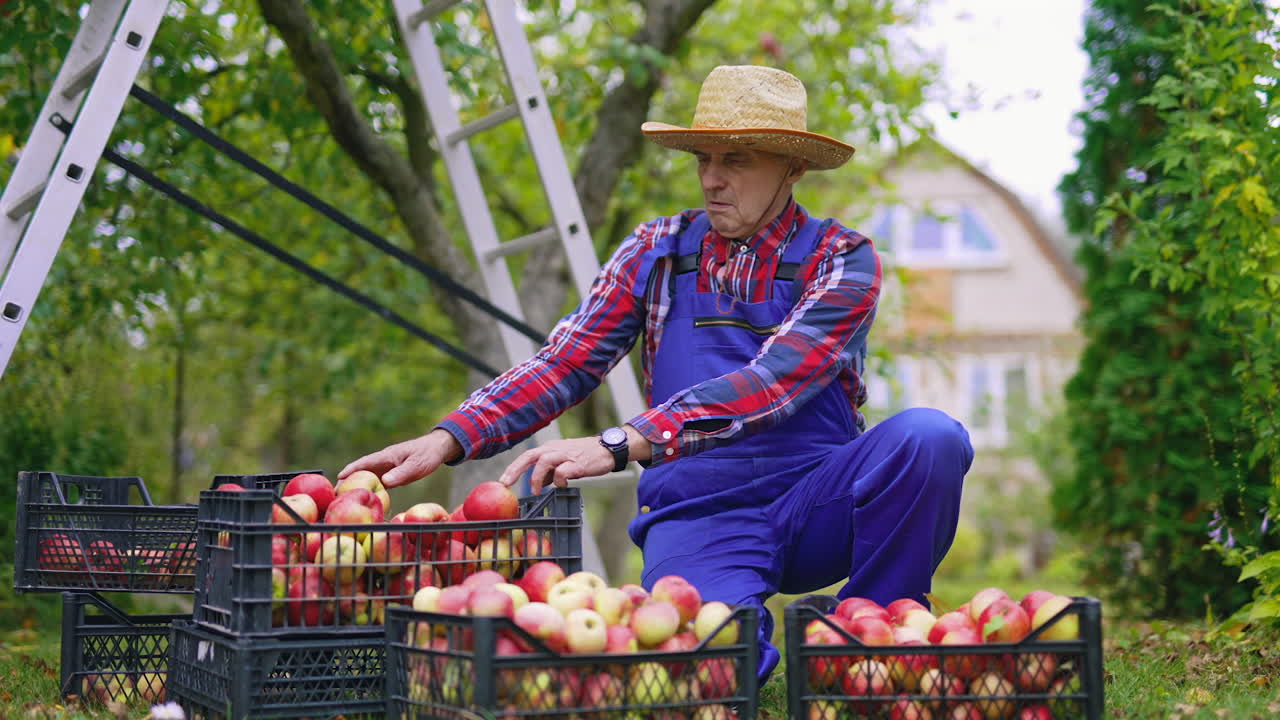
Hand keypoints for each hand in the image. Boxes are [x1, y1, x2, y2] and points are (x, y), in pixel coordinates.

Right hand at [339, 428, 462, 487]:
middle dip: (348, 480)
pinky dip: (370, 488)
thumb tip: (384, 482)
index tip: (338, 478)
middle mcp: (384, 461)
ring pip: (368, 476)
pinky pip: (378, 481)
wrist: (437, 448)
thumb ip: (402, 473)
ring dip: (357, 485)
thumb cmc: (427, 455)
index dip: (351, 470)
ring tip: (345, 498)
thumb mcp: (417, 465)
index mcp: (387, 456)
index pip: (365, 463)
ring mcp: (387, 467)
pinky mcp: (392, 473)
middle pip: (362, 471)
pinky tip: (365, 497)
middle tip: (335, 493)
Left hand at [497, 436, 614, 493]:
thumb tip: (538, 483)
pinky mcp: (577, 463)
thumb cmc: (584, 456)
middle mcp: (554, 449)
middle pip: (529, 456)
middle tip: (506, 483)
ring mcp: (566, 455)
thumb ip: (550, 470)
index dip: (513, 468)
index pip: (526, 456)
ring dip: (537, 478)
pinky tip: (563, 486)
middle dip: (515, 470)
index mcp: (549, 448)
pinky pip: (562, 472)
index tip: (502, 481)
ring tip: (536, 491)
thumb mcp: (564, 460)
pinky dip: (558, 481)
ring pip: (543, 461)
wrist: (607, 449)